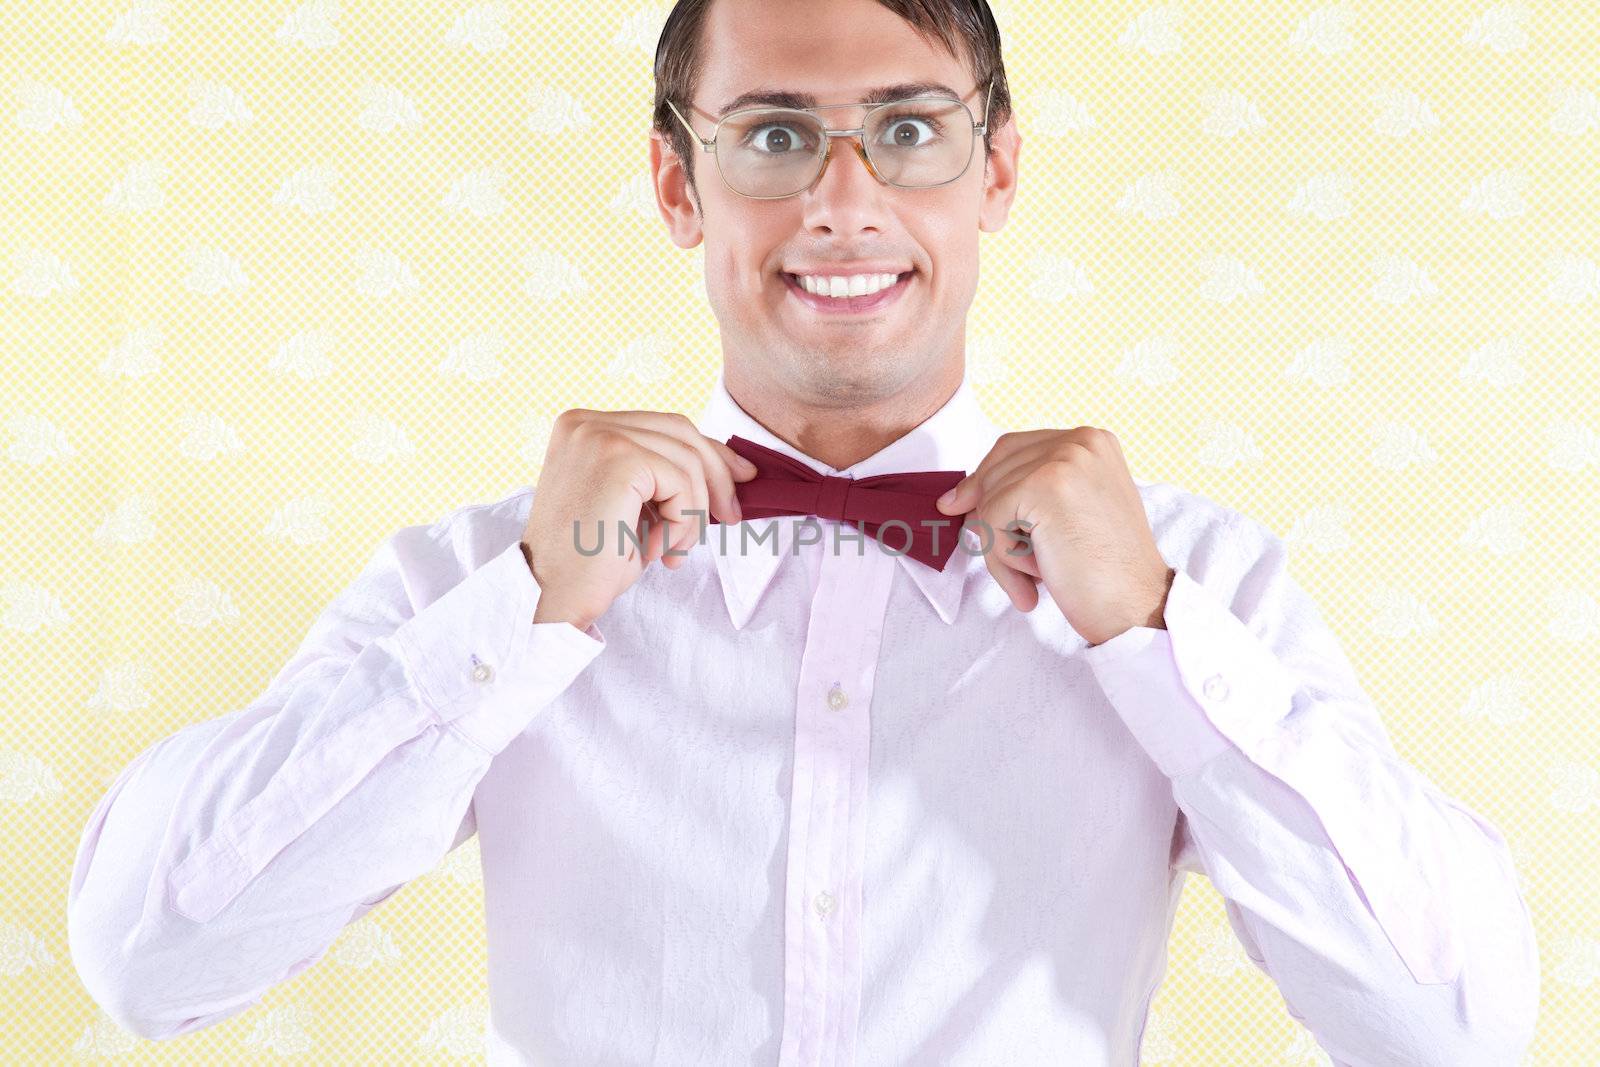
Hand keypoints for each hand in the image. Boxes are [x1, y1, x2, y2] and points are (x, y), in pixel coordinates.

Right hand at [522, 409, 758, 629]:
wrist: (551, 596)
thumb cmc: (590, 561)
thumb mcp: (631, 504)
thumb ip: (660, 474)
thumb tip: (727, 466)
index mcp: (583, 426)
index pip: (664, 426)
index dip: (709, 452)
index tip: (741, 478)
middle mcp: (585, 422)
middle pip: (681, 431)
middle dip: (716, 475)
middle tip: (731, 517)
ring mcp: (598, 435)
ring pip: (686, 460)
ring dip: (693, 513)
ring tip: (670, 550)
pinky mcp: (617, 458)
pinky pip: (680, 482)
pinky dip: (681, 522)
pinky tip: (656, 550)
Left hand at [934, 427, 1174, 646]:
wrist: (1136, 607)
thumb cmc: (1103, 571)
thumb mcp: (1069, 515)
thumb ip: (1026, 495)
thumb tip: (957, 498)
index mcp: (1092, 442)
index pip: (1014, 448)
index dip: (984, 479)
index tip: (959, 504)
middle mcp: (1081, 440)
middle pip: (996, 470)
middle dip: (991, 519)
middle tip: (1016, 565)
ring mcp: (1064, 459)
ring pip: (990, 498)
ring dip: (1002, 547)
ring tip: (1038, 576)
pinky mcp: (1045, 485)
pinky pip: (990, 519)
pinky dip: (1002, 558)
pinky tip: (1036, 579)